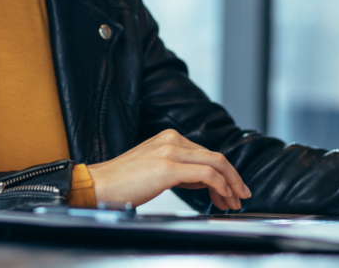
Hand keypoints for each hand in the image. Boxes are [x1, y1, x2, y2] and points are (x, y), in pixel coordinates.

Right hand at [86, 129, 251, 209]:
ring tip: (234, 201)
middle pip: (216, 157)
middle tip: (241, 196)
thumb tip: (204, 181)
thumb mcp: (155, 169)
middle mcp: (171, 140)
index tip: (231, 190)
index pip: (207, 153)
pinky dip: (221, 187)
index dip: (224, 173)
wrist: (97, 185)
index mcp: (168, 137)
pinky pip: (207, 175)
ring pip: (216, 163)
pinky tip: (221, 199)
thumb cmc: (122, 183)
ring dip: (231, 184)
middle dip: (234, 179)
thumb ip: (180, 170)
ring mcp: (170, 152)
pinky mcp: (168, 167)